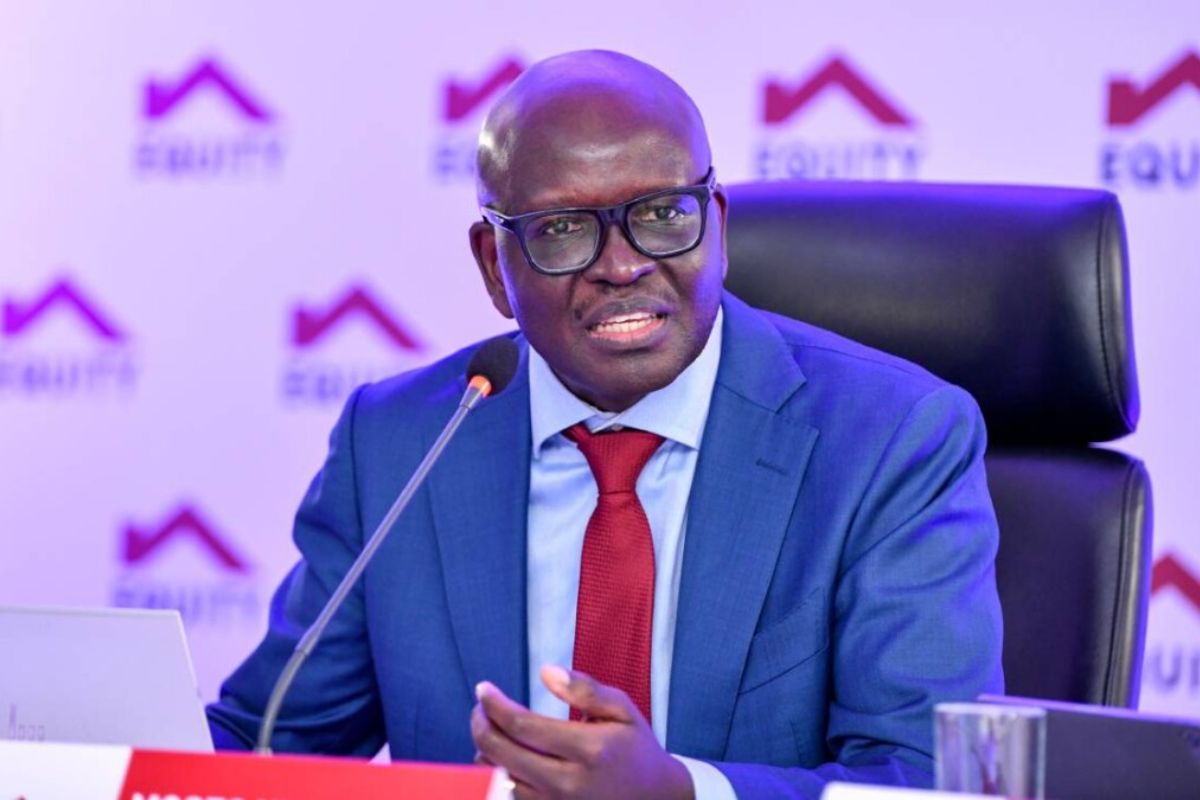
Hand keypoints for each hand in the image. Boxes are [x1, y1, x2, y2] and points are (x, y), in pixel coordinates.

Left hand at [470, 665, 693, 799]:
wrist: (656, 799)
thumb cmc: (636, 750)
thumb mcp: (622, 710)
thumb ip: (585, 689)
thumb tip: (545, 671)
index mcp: (589, 749)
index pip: (523, 725)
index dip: (495, 705)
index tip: (483, 689)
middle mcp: (569, 782)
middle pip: (503, 753)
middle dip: (481, 725)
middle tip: (479, 709)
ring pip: (501, 778)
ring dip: (487, 752)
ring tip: (490, 730)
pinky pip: (512, 797)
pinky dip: (499, 776)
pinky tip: (502, 757)